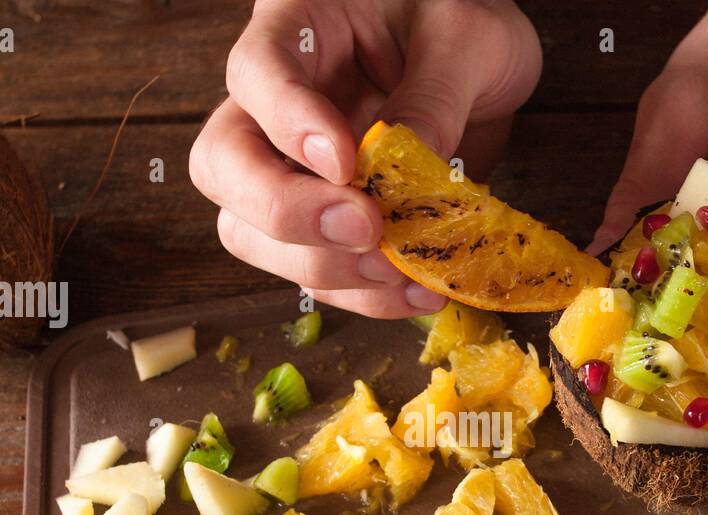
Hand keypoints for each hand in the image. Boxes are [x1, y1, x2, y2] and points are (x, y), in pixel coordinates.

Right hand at [190, 0, 541, 317]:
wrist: (485, 65)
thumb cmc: (464, 24)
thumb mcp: (468, 41)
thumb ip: (435, 97)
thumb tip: (405, 169)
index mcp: (298, 30)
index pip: (255, 75)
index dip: (288, 124)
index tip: (345, 163)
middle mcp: (272, 104)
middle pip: (223, 167)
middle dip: (284, 211)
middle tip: (364, 228)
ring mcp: (291, 168)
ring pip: (252, 233)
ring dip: (321, 267)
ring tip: (397, 271)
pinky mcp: (325, 220)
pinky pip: (316, 270)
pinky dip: (361, 294)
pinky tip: (415, 291)